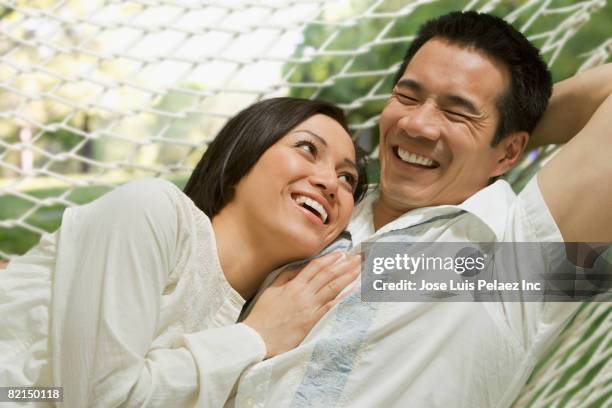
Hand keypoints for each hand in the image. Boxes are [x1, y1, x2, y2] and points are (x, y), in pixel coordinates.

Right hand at [243, 252, 359, 357]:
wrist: (258, 337)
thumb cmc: (263, 314)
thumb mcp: (271, 290)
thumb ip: (286, 276)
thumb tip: (300, 268)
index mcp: (293, 285)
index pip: (315, 267)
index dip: (330, 259)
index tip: (341, 253)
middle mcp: (304, 293)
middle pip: (328, 275)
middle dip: (344, 265)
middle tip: (358, 257)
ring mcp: (310, 307)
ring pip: (332, 288)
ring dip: (348, 277)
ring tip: (359, 269)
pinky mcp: (312, 321)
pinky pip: (330, 307)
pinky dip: (343, 298)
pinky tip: (353, 291)